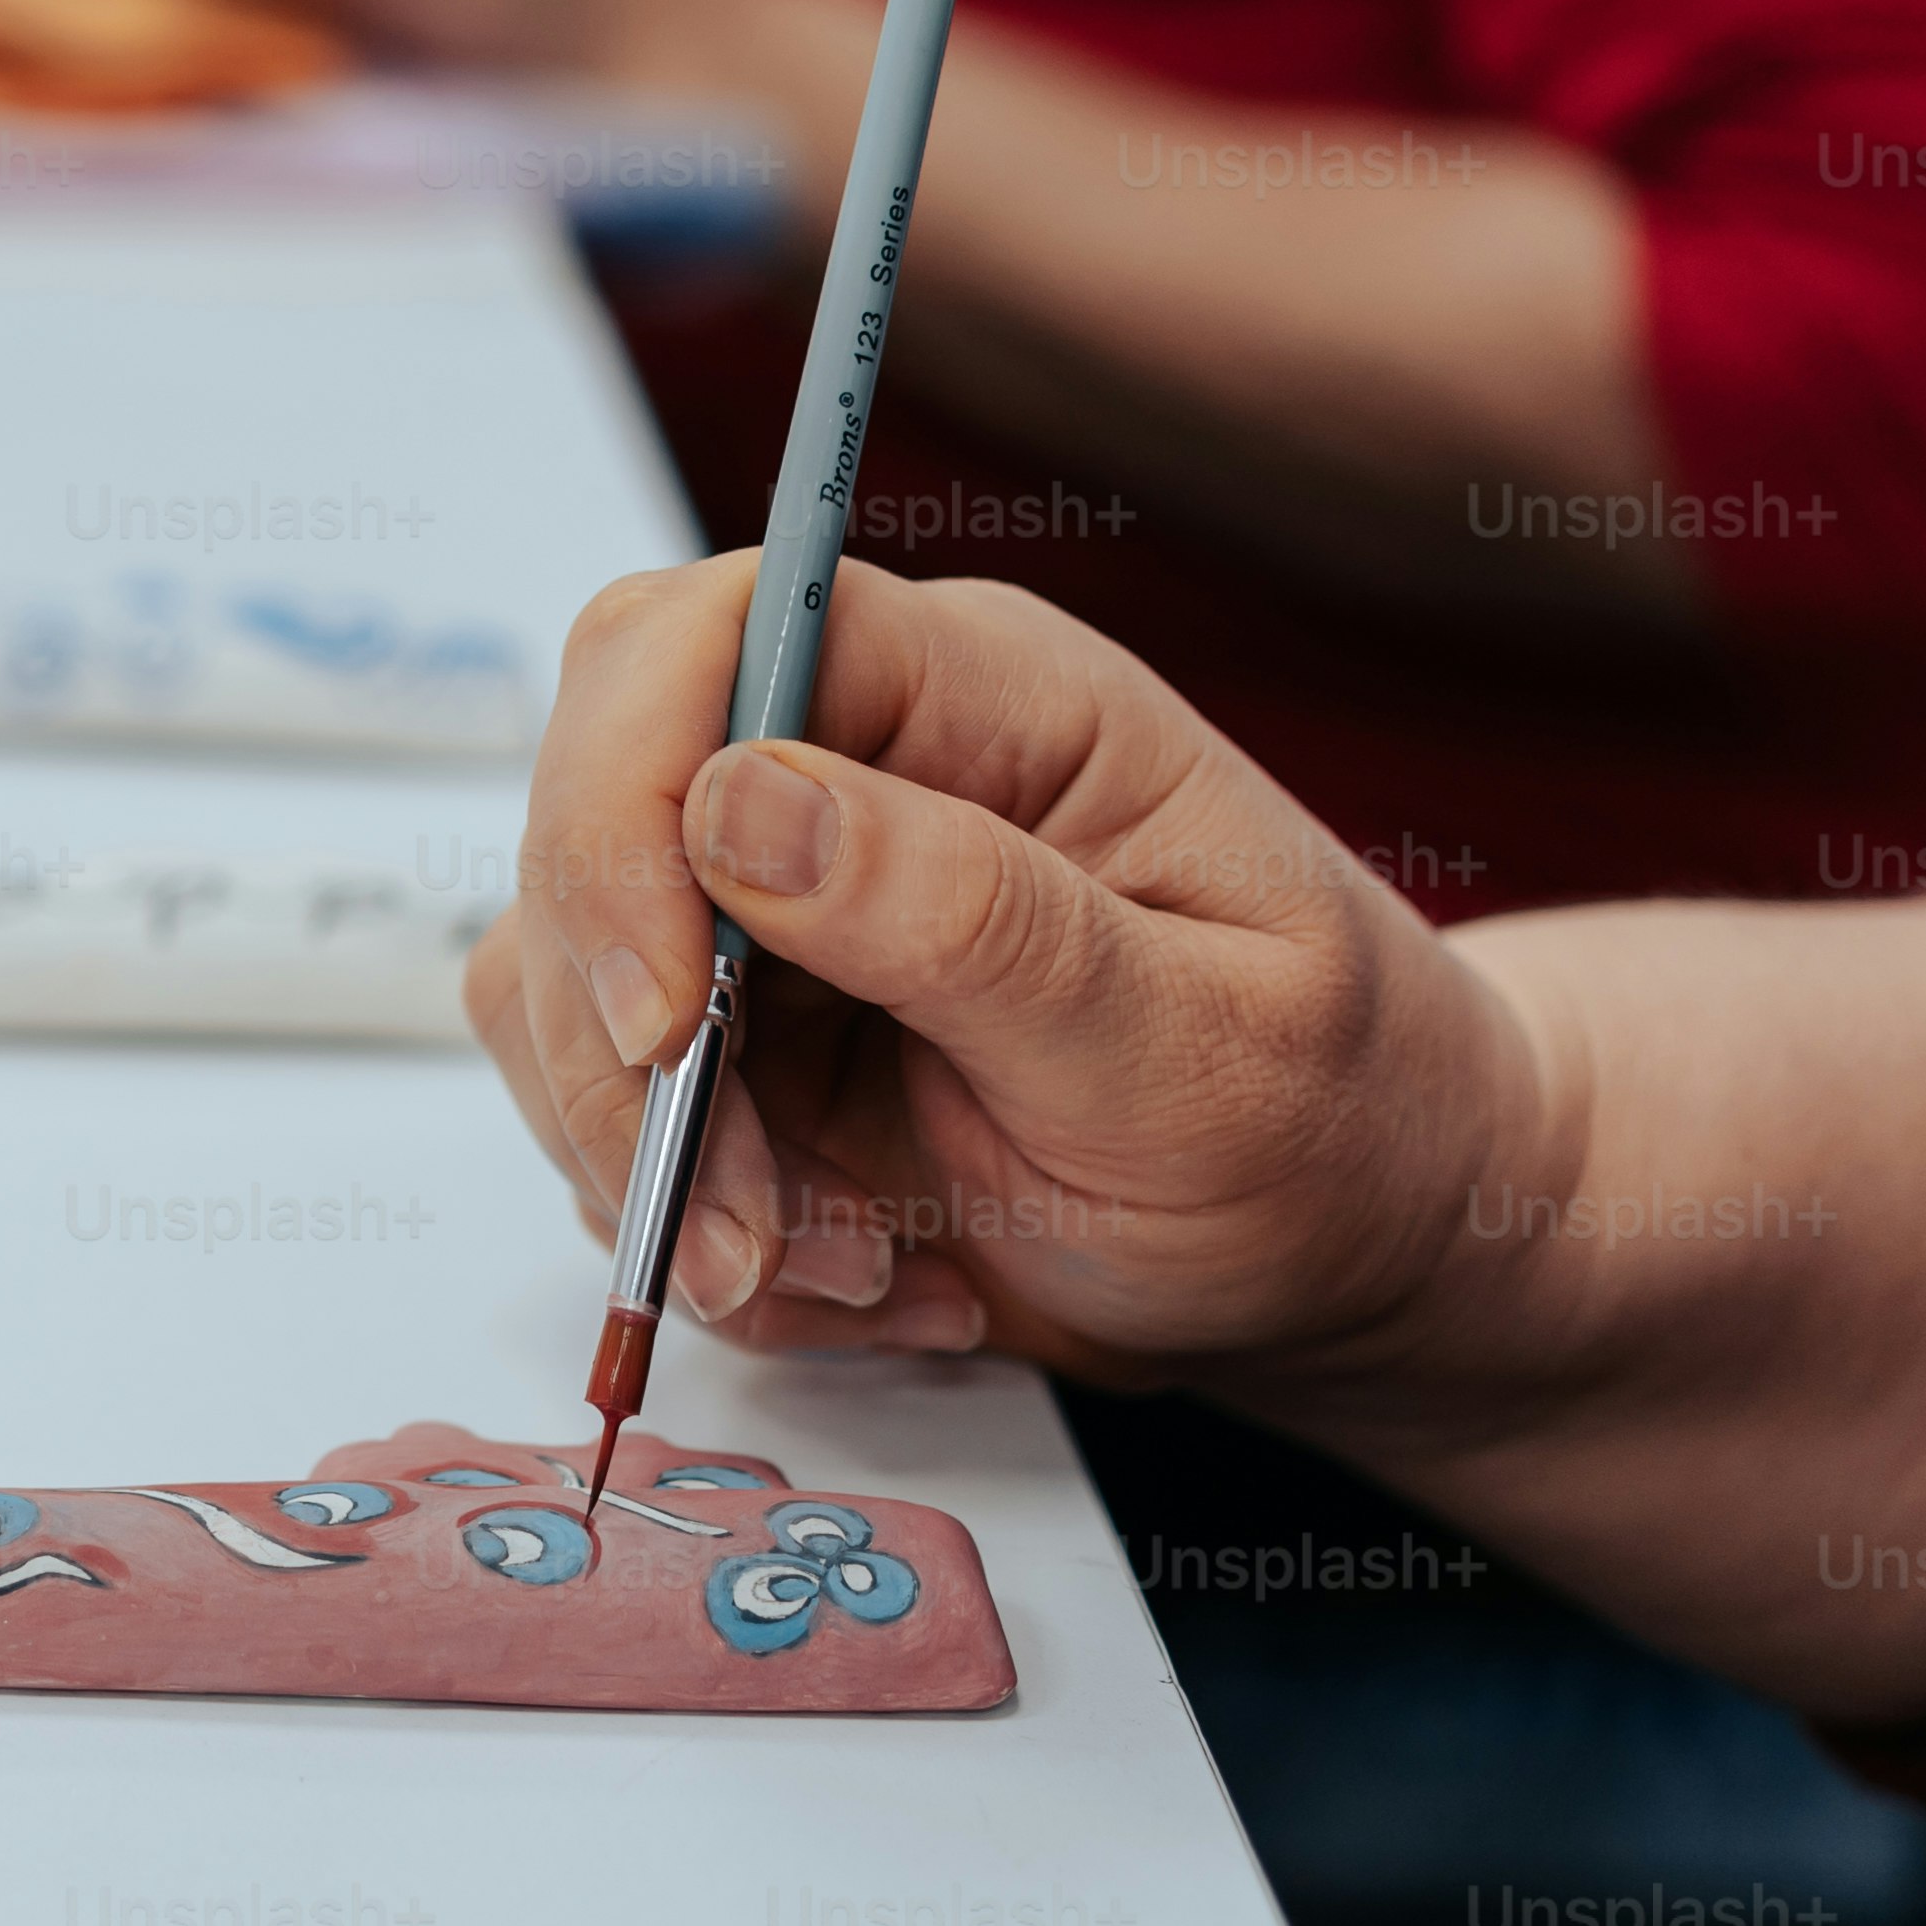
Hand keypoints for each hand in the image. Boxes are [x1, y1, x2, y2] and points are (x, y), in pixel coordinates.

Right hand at [468, 552, 1547, 1378]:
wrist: (1361, 1251)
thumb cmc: (1335, 1125)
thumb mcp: (1194, 1048)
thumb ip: (973, 919)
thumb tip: (735, 798)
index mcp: (979, 700)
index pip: (697, 647)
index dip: (622, 807)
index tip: (662, 1020)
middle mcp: (853, 772)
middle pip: (586, 825)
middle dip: (626, 1056)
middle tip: (754, 1235)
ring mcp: (778, 911)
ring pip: (563, 994)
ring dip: (668, 1175)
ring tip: (858, 1273)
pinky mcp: (744, 1044)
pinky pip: (616, 1124)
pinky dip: (709, 1239)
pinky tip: (874, 1279)